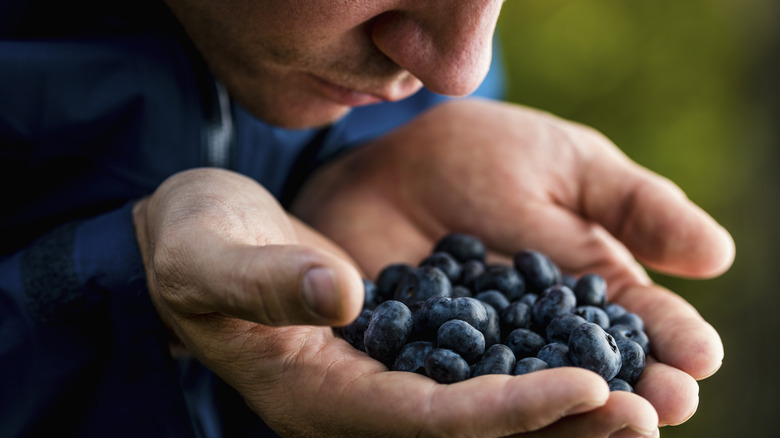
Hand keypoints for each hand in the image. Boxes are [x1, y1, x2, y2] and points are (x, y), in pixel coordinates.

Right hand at [134, 168, 615, 436]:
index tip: (586, 390)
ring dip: (555, 408)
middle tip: (643, 412)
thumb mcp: (212, 257)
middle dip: (554, 428)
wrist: (200, 243)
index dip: (507, 413)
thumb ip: (267, 281)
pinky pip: (470, 372)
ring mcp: (378, 381)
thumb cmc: (194, 247)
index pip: (426, 422)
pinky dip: (526, 368)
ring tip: (634, 392)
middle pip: (469, 435)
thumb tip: (340, 294)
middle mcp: (357, 404)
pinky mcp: (394, 351)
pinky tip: (579, 349)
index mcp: (317, 397)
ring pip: (479, 412)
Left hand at [292, 98, 733, 434]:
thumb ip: (633, 207)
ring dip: (571, 409)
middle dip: (631, 388)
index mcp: (584, 287)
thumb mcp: (567, 166)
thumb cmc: (482, 156)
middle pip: (591, 369)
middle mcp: (538, 332)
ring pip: (531, 389)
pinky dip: (480, 398)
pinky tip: (504, 408)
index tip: (701, 356)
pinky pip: (451, 381)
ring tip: (613, 419)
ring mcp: (480, 351)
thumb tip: (719, 255)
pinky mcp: (421, 359)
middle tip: (667, 405)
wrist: (386, 163)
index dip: (669, 338)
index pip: (634, 320)